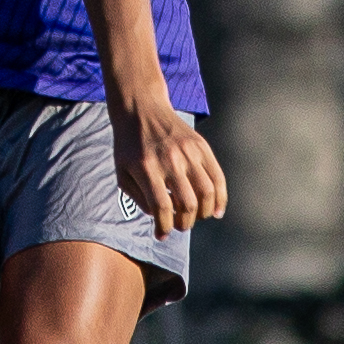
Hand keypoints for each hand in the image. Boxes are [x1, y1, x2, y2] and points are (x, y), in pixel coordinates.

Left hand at [111, 93, 227, 233]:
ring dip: (203, 213)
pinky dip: (221, 198)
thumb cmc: (129, 145)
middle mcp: (170, 160)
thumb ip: (139, 198)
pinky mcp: (202, 146)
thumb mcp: (122, 172)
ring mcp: (189, 152)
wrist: (142, 109)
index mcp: (147, 168)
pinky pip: (218, 177)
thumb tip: (161, 218)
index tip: (162, 235)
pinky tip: (216, 211)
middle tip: (179, 226)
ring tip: (195, 217)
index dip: (164, 227)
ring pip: (207, 193)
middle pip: (188, 204)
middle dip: (184, 223)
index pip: (162, 207)